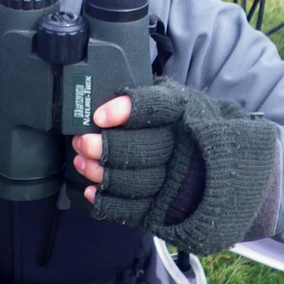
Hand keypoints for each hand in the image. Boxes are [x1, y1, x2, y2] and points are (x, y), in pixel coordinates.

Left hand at [70, 79, 277, 254]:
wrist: (226, 155)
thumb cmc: (184, 119)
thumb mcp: (172, 97)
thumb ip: (145, 97)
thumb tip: (102, 100)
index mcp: (183, 111)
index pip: (155, 107)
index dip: (126, 111)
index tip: (99, 116)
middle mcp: (184, 146)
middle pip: (142, 150)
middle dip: (105, 146)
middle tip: (81, 140)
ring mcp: (179, 180)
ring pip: (138, 181)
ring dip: (102, 173)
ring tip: (81, 161)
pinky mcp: (170, 206)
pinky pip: (139, 210)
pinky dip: (110, 202)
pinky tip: (92, 191)